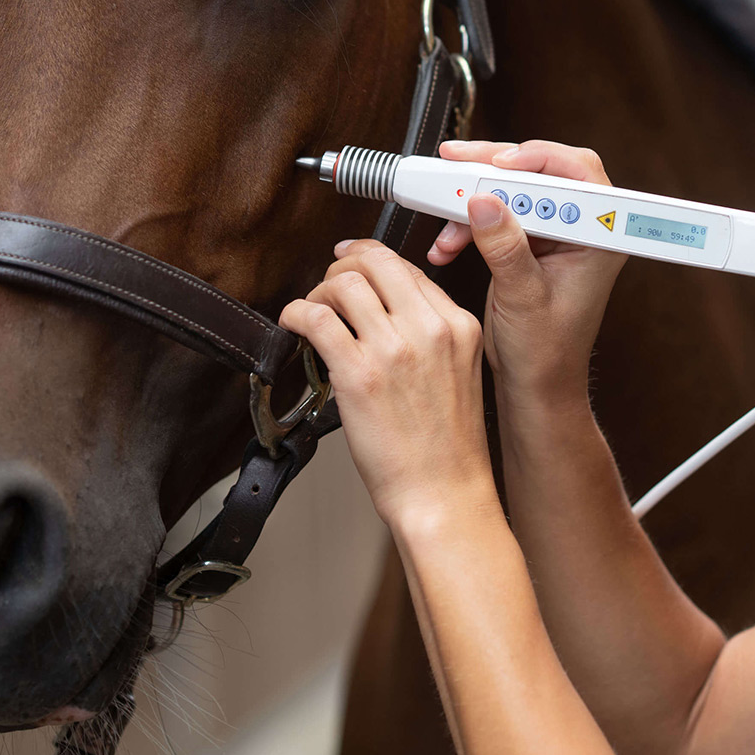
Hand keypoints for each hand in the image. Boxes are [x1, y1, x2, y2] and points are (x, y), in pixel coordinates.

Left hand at [279, 243, 492, 525]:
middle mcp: (430, 328)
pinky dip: (296, 313)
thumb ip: (432, 335)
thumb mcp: (461, 372)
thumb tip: (386, 310)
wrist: (444, 494)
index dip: (372, 261)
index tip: (352, 263)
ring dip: (318, 291)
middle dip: (343, 264)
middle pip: (376, 261)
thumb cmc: (448, 448)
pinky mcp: (359, 374)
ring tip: (312, 312)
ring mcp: (395, 349)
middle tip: (327, 284)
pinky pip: (315, 318)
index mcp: (459, 325)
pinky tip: (293, 325)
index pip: (409, 268)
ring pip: (343, 283)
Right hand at [427, 139, 627, 406]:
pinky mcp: (528, 241)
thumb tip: (485, 203)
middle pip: (540, 173)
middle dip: (493, 169)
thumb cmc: (548, 352)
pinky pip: (496, 213)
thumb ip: (506, 248)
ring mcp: (553, 234)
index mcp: (599, 238)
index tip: (499, 164)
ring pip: (513, 190)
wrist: (535, 382)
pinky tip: (448, 243)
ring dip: (473, 199)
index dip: (539, 159)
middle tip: (456, 162)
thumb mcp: (525, 298)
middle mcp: (580, 229)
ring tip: (443, 214)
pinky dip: (468, 222)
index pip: (578, 174)